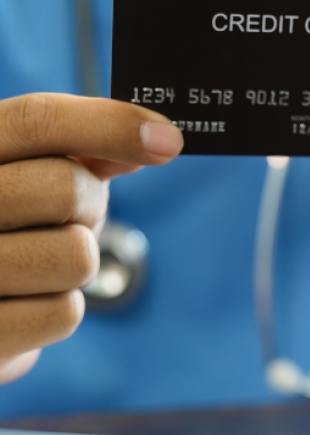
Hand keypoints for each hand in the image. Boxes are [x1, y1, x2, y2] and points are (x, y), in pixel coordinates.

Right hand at [0, 94, 182, 384]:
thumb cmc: (4, 225)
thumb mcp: (28, 173)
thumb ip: (82, 149)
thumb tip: (156, 140)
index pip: (38, 121)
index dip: (110, 125)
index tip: (169, 142)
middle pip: (63, 188)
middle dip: (88, 206)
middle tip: (67, 218)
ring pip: (76, 255)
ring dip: (76, 262)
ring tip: (38, 262)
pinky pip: (65, 313)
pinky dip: (57, 307)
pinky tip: (24, 302)